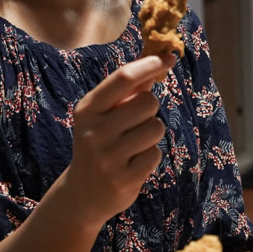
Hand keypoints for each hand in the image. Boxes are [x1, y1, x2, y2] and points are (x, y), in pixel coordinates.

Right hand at [59, 55, 171, 226]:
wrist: (83, 194)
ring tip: (133, 145)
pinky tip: (133, 164)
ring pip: (156, 128)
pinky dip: (150, 156)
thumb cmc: (101, 143)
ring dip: (152, 135)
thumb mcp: (105, 115)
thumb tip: (162, 57)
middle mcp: (94, 131)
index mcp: (87, 109)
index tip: (169, 57)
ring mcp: (108, 157)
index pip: (123, 78)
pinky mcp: (123, 179)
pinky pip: (156, 154)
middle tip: (135, 124)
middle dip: (150, 110)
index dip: (149, 64)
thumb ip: (131, 88)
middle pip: (148, 102)